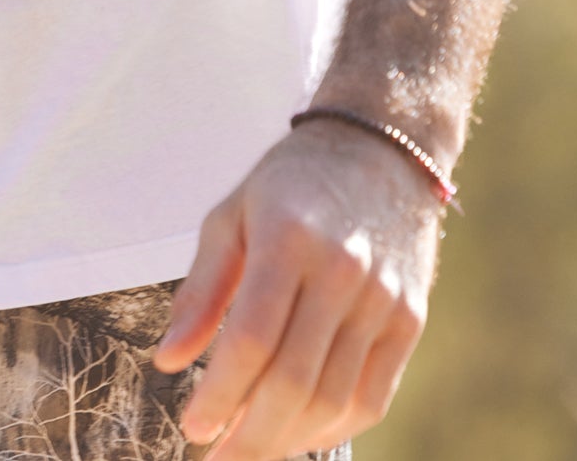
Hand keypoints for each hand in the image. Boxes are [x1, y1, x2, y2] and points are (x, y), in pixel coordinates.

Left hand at [150, 120, 441, 459]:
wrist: (381, 148)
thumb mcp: (232, 214)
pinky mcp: (409, 320)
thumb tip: (167, 361)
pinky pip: (371, 397)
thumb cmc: (291, 183)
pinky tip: (297, 434)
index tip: (193, 428)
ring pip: (333, 398)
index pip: (251, 339)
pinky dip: (332, 428)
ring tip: (249, 451)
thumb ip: (201, 290)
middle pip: (293, 380)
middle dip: (249, 436)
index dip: (219, 394)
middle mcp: (340, 271)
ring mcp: (382, 299)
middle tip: (217, 460)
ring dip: (287, 440)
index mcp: (287, 237)